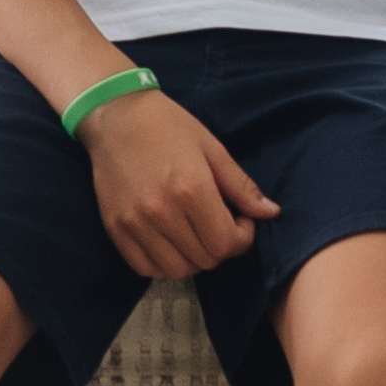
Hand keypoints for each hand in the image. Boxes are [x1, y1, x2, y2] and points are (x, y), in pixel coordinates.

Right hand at [78, 89, 279, 279]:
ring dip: (194, 259)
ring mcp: (135, 223)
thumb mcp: (212, 148)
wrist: (116, 115)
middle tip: (219, 224)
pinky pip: (145, 267)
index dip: (242, 238)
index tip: (240, 221)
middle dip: (221, 248)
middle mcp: (161, 212)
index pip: (226, 243)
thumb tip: (271, 213)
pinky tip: (170, 242)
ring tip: (196, 235)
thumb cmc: (168, 126)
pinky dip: (163, 264)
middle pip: (205, 260)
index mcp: (191, 189)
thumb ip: (241, 186)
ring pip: (176, 270)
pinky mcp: (115, 228)